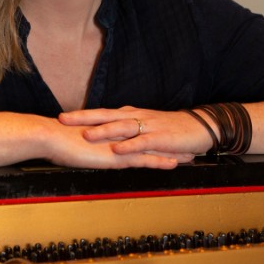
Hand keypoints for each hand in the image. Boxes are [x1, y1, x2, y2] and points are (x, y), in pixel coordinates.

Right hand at [0, 110, 180, 169]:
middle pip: (149, 138)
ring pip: (151, 148)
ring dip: (171, 152)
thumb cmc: (56, 140)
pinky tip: (173, 164)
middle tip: (189, 144)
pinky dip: (158, 161)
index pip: (136, 134)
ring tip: (190, 156)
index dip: (152, 136)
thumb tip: (85, 149)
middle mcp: (117, 136)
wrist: (48, 135)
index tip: (167, 138)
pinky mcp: (114, 156)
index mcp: (109, 132)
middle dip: (169, 142)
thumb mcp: (75, 143)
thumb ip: (85, 145)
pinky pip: (141, 159)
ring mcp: (117, 145)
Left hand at [58, 106, 214, 160]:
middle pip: (106, 115)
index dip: (82, 115)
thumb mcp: (146, 129)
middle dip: (84, 117)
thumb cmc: (172, 130)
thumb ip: (127, 131)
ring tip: (85, 134)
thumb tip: (108, 136)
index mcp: (131, 115)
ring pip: (122, 127)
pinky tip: (117, 150)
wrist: (200, 127)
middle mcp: (136, 118)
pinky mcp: (160, 138)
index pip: (102, 113)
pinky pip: (142, 142)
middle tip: (63, 119)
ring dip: (103, 130)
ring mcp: (148, 127)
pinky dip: (129, 146)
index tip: (62, 117)